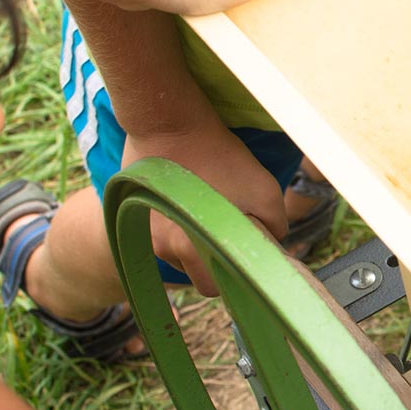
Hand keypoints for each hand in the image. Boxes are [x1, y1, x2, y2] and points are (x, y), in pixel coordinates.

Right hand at [123, 122, 288, 295]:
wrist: (170, 121)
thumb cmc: (221, 155)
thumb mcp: (265, 191)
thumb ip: (274, 228)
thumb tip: (272, 245)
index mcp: (190, 249)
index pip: (215, 288)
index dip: (236, 277)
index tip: (248, 258)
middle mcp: (163, 248)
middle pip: (198, 278)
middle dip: (218, 266)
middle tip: (233, 236)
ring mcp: (146, 233)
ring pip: (181, 257)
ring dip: (197, 245)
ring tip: (210, 211)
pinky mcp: (136, 216)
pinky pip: (165, 236)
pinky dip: (180, 228)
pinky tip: (191, 204)